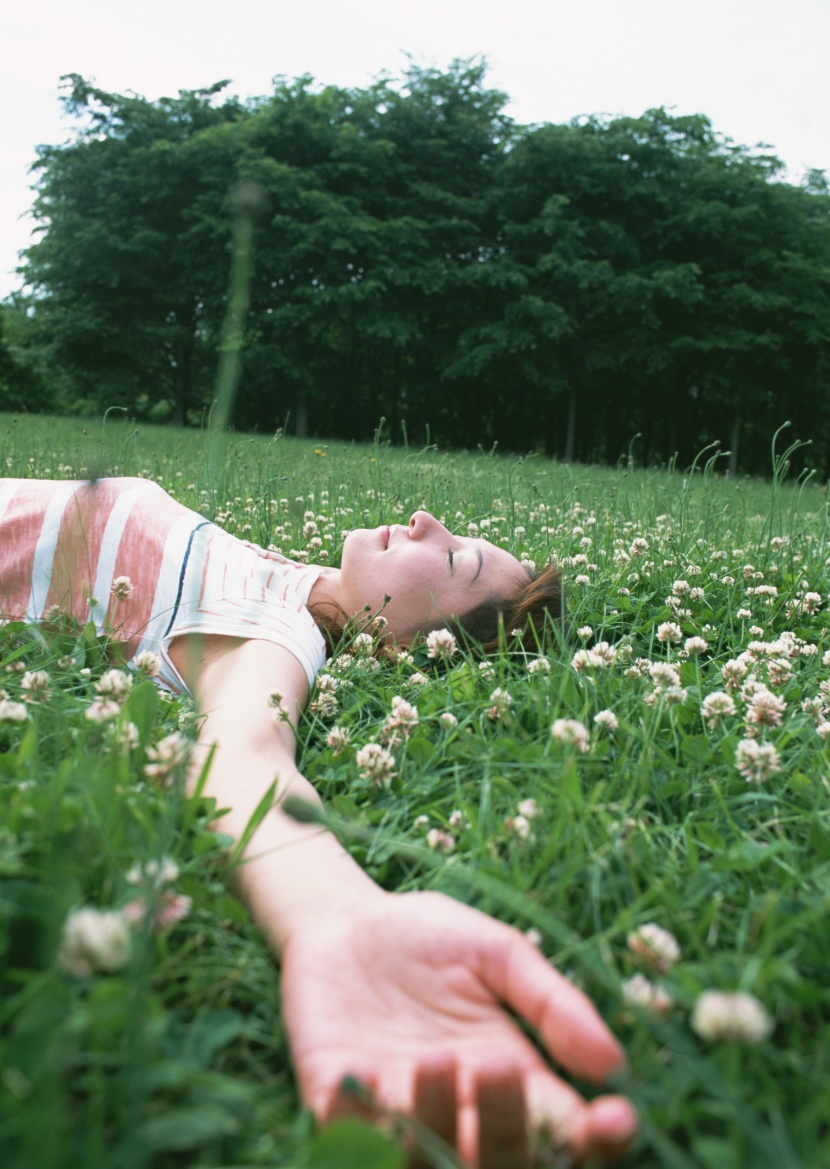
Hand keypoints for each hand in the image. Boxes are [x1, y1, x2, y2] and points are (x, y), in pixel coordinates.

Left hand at [281, 891, 635, 1166]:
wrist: (344, 920)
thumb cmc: (430, 937)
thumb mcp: (499, 954)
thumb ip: (551, 1004)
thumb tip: (611, 1063)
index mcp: (514, 1083)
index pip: (567, 1136)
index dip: (598, 1142)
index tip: (614, 1118)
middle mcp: (461, 1116)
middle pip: (501, 1164)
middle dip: (507, 1131)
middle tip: (500, 1065)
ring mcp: (398, 1116)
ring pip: (429, 1164)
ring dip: (435, 1123)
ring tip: (436, 1055)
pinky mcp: (336, 1103)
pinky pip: (353, 1139)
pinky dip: (358, 1120)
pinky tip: (364, 1073)